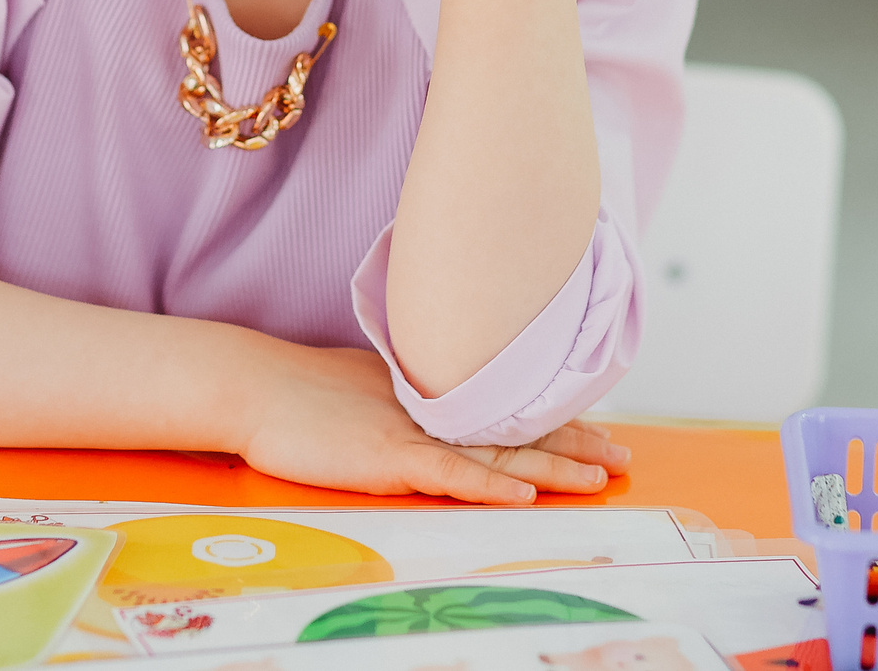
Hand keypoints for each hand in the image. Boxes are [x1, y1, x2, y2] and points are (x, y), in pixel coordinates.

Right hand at [238, 344, 629, 504]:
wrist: (254, 385)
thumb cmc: (301, 390)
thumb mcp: (368, 385)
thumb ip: (408, 395)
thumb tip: (437, 405)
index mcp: (432, 392)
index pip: (505, 408)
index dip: (554, 419)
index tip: (596, 428)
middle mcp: (434, 409)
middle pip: (516, 429)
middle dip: (575, 443)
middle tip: (623, 456)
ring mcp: (414, 433)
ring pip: (498, 454)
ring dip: (552, 467)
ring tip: (599, 477)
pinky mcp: (390, 458)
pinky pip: (450, 475)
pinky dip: (490, 485)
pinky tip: (525, 492)